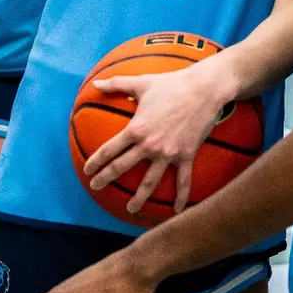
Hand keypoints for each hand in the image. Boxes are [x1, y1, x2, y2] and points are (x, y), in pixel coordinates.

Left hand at [83, 60, 236, 216]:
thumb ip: (117, 83)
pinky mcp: (186, 156)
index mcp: (136, 129)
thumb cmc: (172, 83)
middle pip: (122, 167)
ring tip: (131, 208)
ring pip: (149, 182)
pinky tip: (177, 210)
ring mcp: (168, 153)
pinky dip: (180, 197)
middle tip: (96, 187)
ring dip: (138, 197)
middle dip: (106, 179)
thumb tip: (96, 82)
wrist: (205, 89)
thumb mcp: (142, 82)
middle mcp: (149, 145)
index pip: (109, 150)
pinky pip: (183, 181)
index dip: (95, 162)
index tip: (87, 170)